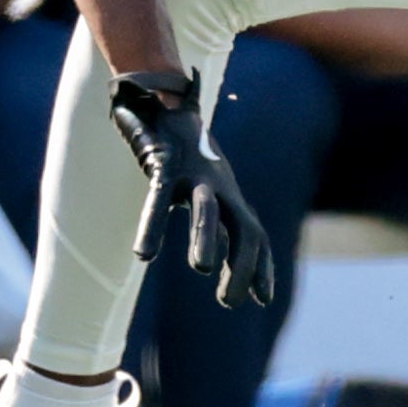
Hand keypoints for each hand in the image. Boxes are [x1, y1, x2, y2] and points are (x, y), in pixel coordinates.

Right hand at [112, 70, 275, 309]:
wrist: (163, 102)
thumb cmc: (186, 155)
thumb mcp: (207, 188)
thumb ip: (212, 222)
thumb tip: (212, 261)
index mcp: (229, 195)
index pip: (255, 235)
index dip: (262, 267)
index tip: (264, 300)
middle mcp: (218, 185)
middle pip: (243, 227)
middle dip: (243, 264)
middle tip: (229, 303)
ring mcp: (192, 174)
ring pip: (206, 209)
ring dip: (206, 239)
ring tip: (202, 270)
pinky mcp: (164, 164)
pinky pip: (158, 198)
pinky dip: (152, 225)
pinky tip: (143, 254)